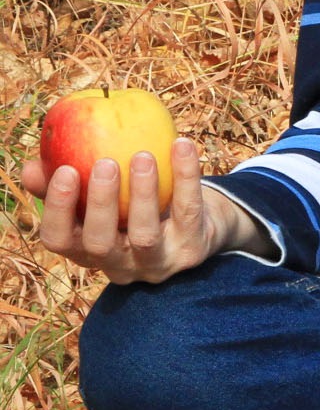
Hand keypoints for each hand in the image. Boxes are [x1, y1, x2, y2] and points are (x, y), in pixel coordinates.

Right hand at [20, 138, 274, 282]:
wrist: (198, 228)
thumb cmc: (135, 207)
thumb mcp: (101, 198)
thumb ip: (67, 184)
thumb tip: (31, 167)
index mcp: (88, 251)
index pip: (60, 240)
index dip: (57, 209)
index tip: (64, 170)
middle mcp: (119, 265)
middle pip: (100, 244)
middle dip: (99, 203)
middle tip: (105, 163)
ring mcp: (157, 263)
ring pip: (145, 236)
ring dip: (142, 194)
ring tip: (143, 155)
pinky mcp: (192, 251)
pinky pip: (189, 212)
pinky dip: (187, 176)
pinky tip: (181, 144)